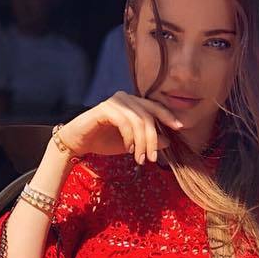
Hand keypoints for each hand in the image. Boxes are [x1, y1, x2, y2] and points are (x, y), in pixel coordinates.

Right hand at [58, 92, 183, 164]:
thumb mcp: (131, 144)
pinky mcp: (105, 108)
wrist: (79, 143)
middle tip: (152, 159)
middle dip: (152, 139)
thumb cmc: (104, 142)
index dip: (167, 116)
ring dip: (141, 142)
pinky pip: (124, 122)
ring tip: (140, 159)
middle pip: (148, 116)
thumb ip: (147, 141)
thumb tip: (167, 141)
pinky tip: (128, 149)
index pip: (154, 107)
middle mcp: (125, 98)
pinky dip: (129, 137)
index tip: (179, 127)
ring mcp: (115, 101)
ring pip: (138, 120)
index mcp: (133, 103)